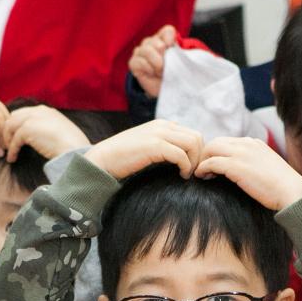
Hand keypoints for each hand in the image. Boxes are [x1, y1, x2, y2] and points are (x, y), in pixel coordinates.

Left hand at [3, 105, 89, 161]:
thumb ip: (47, 131)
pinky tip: (12, 159)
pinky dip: (12, 150)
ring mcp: (32, 118)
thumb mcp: (60, 133)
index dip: (16, 126)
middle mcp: (38, 111)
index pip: (23, 114)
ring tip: (8, 153)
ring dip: (7, 140)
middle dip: (8, 131)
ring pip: (10, 127)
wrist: (75, 150)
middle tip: (7, 146)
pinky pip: (14, 140)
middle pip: (13, 117)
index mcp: (46, 111)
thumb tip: (39, 141)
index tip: (14, 140)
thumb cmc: (72, 147)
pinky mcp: (28, 129)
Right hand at [84, 119, 202, 179]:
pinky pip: (181, 155)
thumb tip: (182, 158)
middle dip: (199, 157)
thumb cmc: (123, 159)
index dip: (197, 152)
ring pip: (193, 143)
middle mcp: (162, 125)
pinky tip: (180, 175)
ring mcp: (158, 133)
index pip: (192, 133)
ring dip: (194, 161)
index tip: (192, 168)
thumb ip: (163, 147)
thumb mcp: (147, 147)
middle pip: (197, 137)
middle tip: (193, 173)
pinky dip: (185, 167)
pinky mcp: (154, 145)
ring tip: (186, 174)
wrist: (102, 160)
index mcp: (162, 125)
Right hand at [128, 24, 176, 97]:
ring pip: (146, 50)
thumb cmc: (172, 73)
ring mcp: (140, 51)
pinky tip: (152, 73)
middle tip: (167, 67)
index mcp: (164, 38)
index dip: (171, 39)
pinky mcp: (133, 62)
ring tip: (161, 72)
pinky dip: (148, 68)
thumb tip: (175, 50)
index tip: (172, 50)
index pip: (168, 31)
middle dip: (164, 57)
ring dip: (156, 64)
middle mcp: (151, 42)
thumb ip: (179, 53)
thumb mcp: (180, 62)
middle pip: (157, 42)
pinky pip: (139, 61)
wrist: (164, 88)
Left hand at [195, 136, 301, 210]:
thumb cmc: (282, 189)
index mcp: (255, 143)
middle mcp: (247, 144)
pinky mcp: (236, 166)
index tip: (212, 167)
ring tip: (202, 175)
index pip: (227, 142)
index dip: (216, 154)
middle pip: (215, 142)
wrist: (292, 193)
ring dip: (202, 161)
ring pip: (210, 148)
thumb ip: (252, 165)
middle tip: (202, 171)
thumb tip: (240, 174)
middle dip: (206, 155)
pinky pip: (211, 162)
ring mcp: (242, 153)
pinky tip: (202, 178)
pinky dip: (203, 169)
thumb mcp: (267, 169)